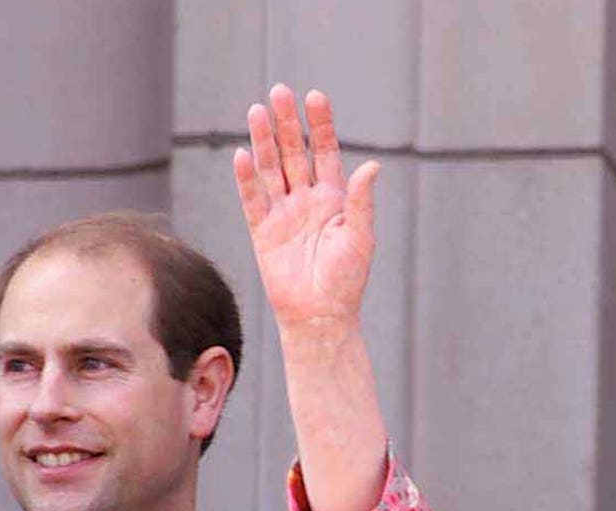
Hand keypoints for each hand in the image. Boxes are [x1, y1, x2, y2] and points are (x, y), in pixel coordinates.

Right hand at [233, 85, 378, 331]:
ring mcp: (283, 213)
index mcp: (335, 199)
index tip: (315, 97)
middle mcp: (308, 201)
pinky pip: (252, 199)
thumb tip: (372, 165)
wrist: (320, 315)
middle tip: (279, 91)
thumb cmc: (347, 280)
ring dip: (263, 141)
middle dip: (287, 123)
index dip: (320, 126)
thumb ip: (362, 201)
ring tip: (257, 111)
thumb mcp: (360, 237)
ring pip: (271, 169)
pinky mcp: (263, 231)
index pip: (325, 153)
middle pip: (294, 153)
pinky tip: (242, 154)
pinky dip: (247, 178)